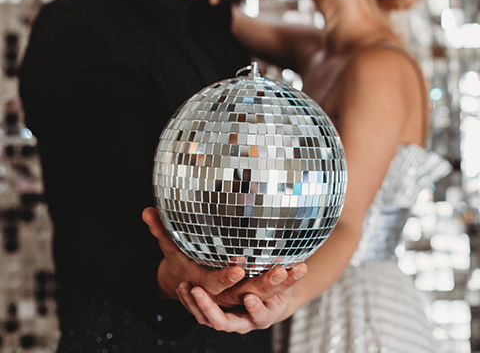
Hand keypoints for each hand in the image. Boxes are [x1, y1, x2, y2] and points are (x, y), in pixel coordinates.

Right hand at [142, 207, 306, 305]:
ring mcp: (241, 300)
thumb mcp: (171, 248)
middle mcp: (224, 298)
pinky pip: (275, 293)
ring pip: (266, 297)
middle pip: (247, 295)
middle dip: (265, 284)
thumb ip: (160, 230)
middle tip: (280, 269)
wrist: (192, 285)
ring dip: (283, 285)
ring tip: (299, 269)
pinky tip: (302, 268)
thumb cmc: (183, 261)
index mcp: (205, 285)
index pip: (216, 286)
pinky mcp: (254, 297)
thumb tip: (146, 210)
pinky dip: (288, 283)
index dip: (226, 279)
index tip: (239, 268)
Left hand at [176, 282, 292, 333]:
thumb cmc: (279, 290)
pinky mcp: (218, 316)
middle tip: (198, 291)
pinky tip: (182, 286)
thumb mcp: (286, 282)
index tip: (250, 297)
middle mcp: (245, 323)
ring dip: (196, 305)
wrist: (271, 305)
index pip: (259, 315)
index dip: (255, 308)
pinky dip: (189, 302)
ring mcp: (230, 321)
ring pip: (208, 319)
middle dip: (209, 308)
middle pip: (225, 323)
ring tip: (188, 288)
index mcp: (264, 315)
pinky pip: (200, 314)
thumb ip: (289, 275)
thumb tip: (301, 264)